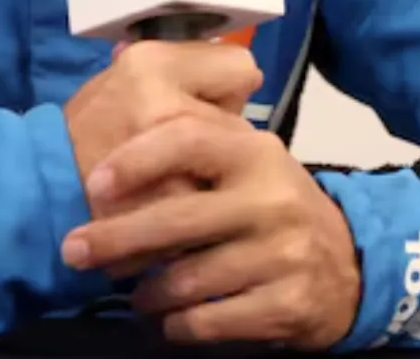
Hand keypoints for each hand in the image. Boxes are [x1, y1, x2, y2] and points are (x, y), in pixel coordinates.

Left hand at [60, 112, 361, 348]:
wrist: (346, 264)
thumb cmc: (271, 201)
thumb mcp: (246, 158)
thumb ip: (196, 136)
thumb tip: (123, 94)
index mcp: (255, 151)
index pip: (187, 141)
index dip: (136, 159)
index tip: (93, 182)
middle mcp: (271, 198)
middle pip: (178, 219)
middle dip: (115, 237)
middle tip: (73, 250)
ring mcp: (282, 254)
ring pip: (188, 279)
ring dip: (145, 291)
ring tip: (127, 291)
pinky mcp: (286, 305)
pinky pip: (211, 321)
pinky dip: (178, 325)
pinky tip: (165, 321)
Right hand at [62, 40, 261, 209]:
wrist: (42, 189)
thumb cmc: (89, 131)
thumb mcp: (125, 78)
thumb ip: (179, 72)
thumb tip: (236, 74)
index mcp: (150, 62)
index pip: (240, 67)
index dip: (228, 89)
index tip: (210, 105)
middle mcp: (163, 101)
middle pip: (242, 123)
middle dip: (226, 143)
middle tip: (191, 157)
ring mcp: (171, 158)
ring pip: (234, 172)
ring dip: (218, 182)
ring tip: (183, 189)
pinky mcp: (172, 207)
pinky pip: (217, 209)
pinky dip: (204, 219)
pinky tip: (178, 221)